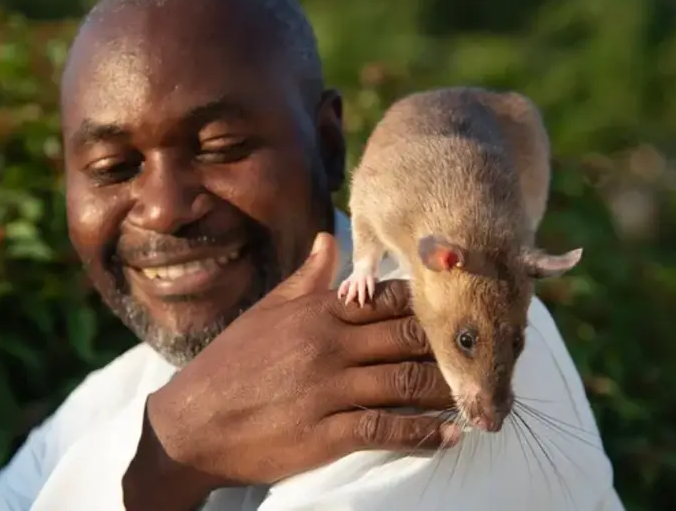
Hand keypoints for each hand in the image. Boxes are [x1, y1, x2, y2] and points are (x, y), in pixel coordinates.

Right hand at [125, 232, 455, 508]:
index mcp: (316, 312)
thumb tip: (332, 239)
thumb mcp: (265, 312)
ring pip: (405, 381)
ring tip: (478, 394)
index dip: (430, 302)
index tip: (461, 308)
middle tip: (485, 352)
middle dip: (450, 345)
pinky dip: (423, 434)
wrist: (189, 425)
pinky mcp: (324, 433)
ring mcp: (326, 389)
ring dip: (447, 389)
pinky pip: (385, 429)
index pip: (388, 298)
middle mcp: (326, 344)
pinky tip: (450, 435)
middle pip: (407, 336)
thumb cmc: (229, 365)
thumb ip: (306, 279)